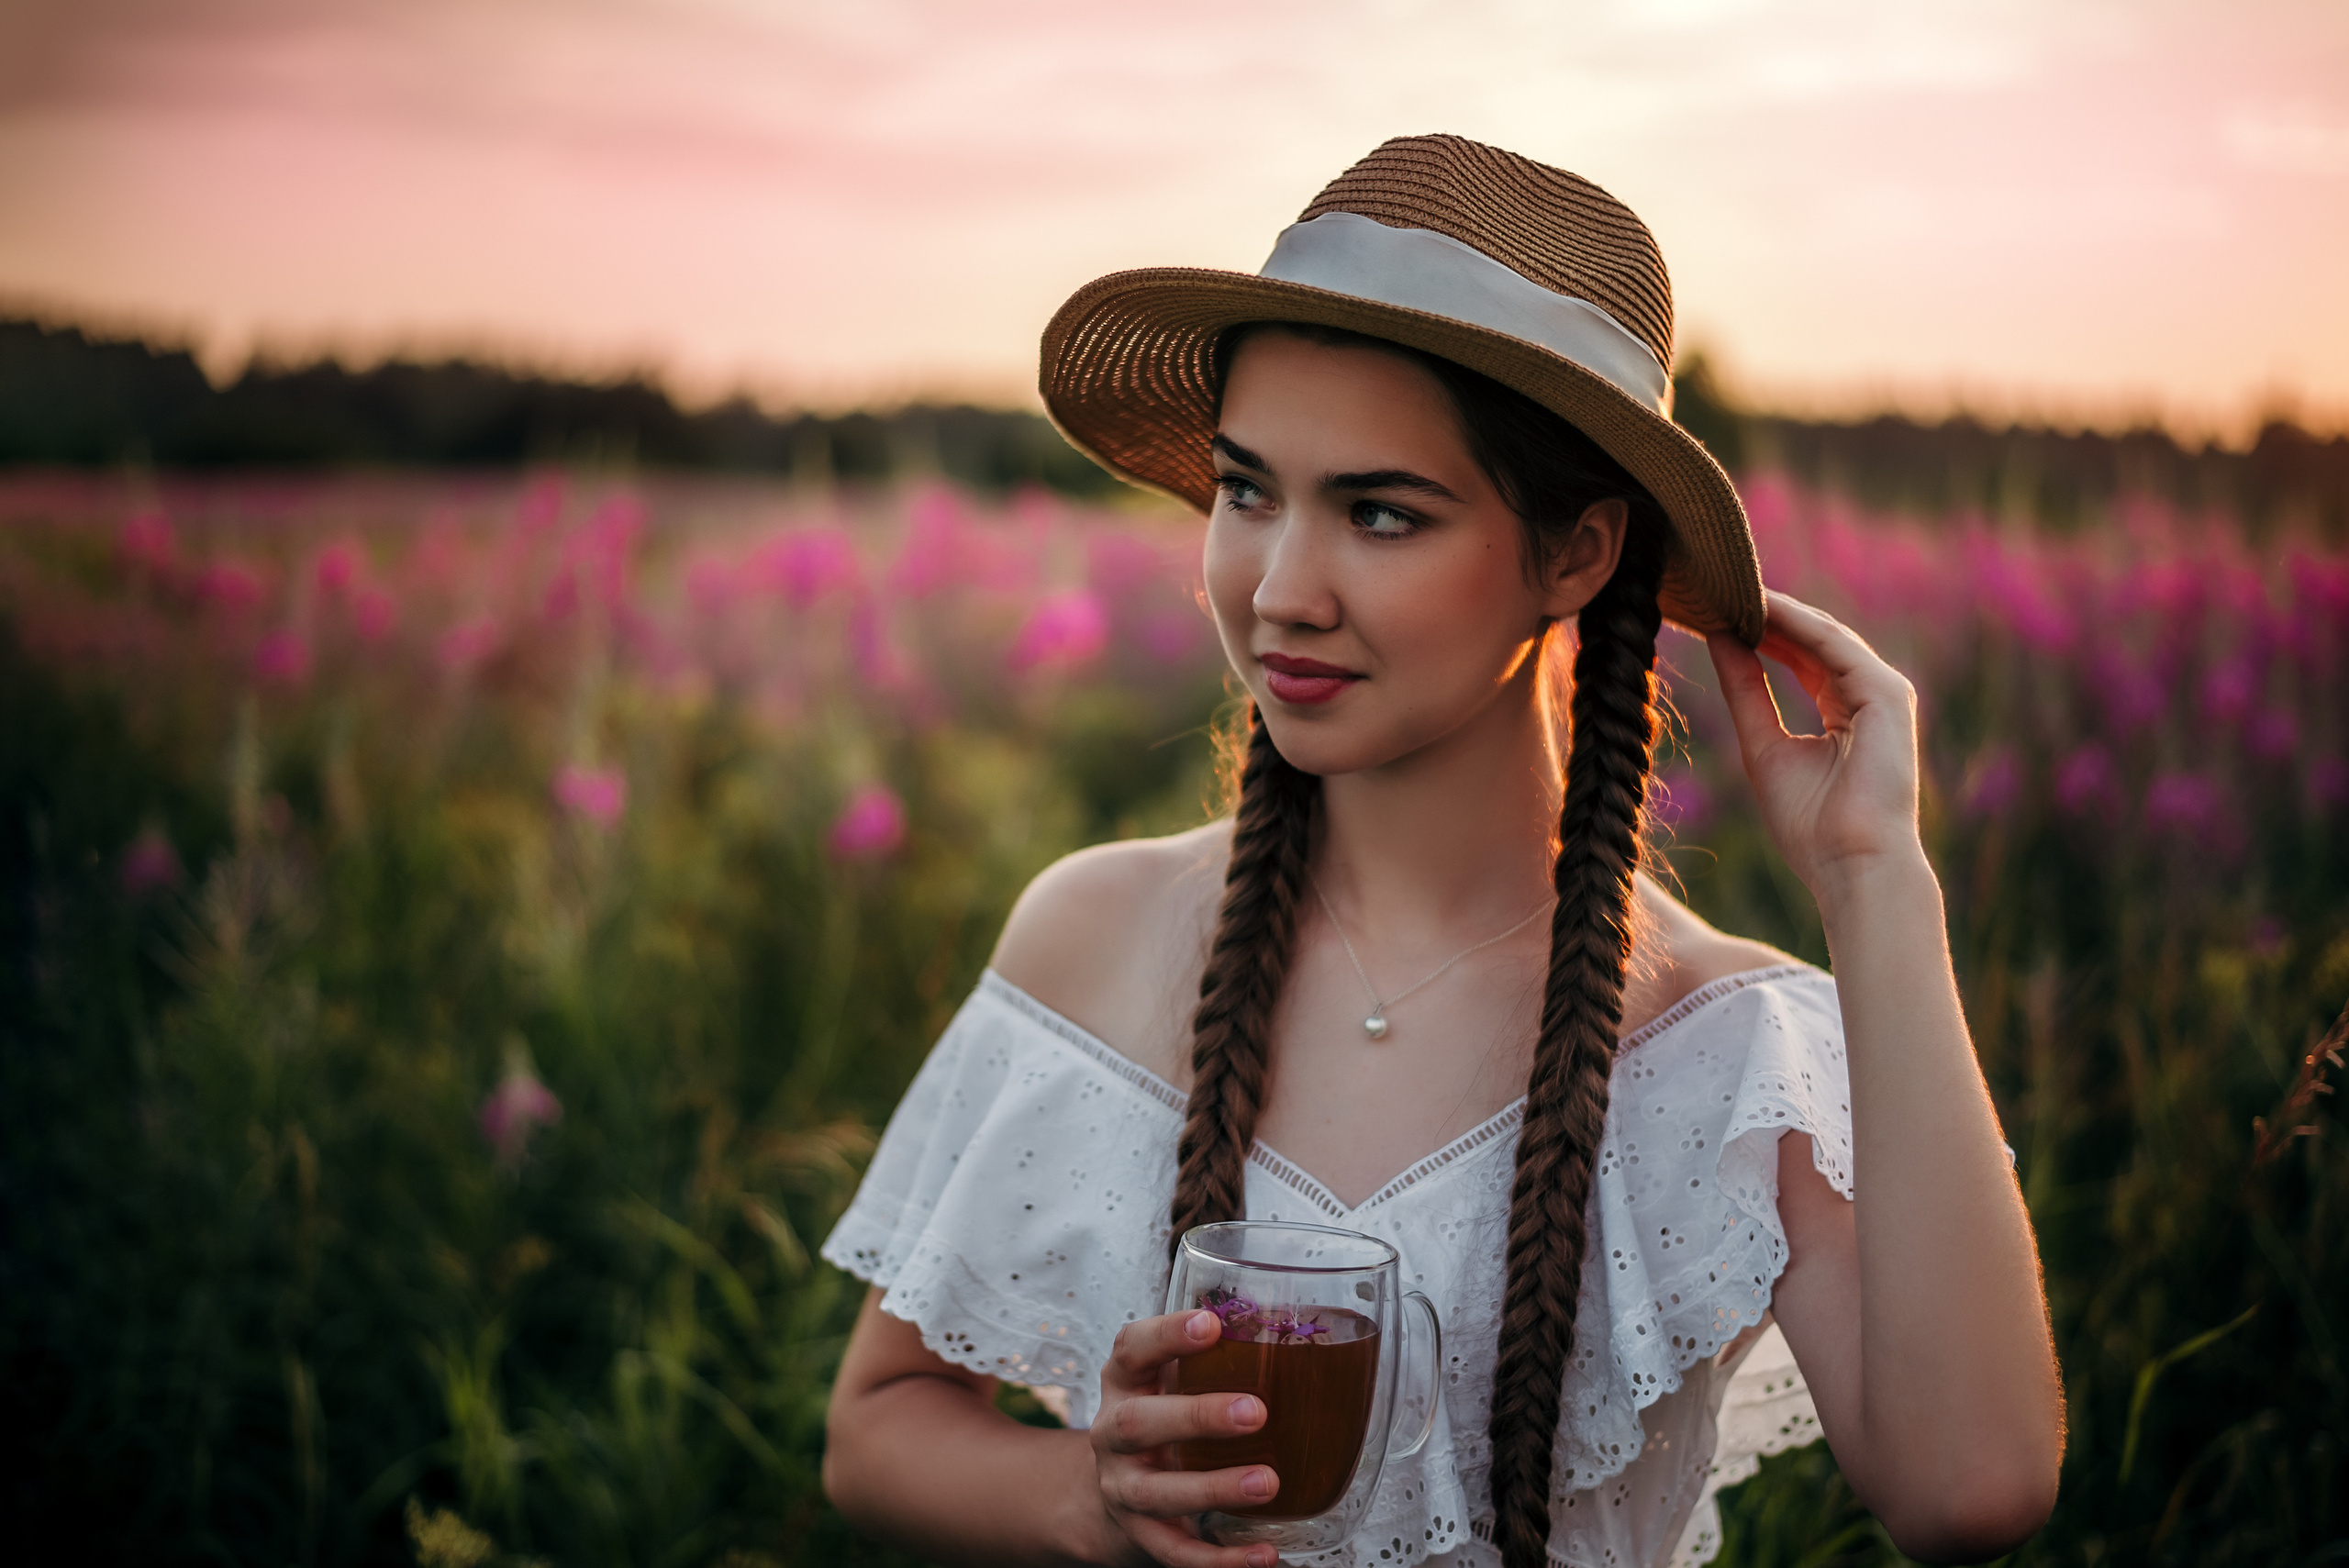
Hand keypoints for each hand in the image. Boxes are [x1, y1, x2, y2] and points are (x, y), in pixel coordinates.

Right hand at [1086, 1309, 1281, 1567]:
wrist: (1116, 1484)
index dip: (1167, 1336)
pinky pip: (1176, 1551)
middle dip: (1196, 1417)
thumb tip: (1298, 1336)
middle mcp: (1113, 1432)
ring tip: (1267, 1483)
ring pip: (1157, 1492)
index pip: (1132, 1349)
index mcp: (1125, 1382)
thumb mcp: (1173, 1379)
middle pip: (1138, 1423)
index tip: (1211, 1324)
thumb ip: (1216, 1359)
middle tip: (1255, 1412)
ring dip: (1213, 1489)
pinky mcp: (1140, 1533)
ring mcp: (1122, 1486)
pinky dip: (1220, 1560)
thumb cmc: (1163, 1414)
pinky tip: (1262, 1556)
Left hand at [1705, 591, 1924, 904]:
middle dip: (1770, 613)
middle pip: (1814, 640)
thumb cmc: (1810, 824)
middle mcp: (1867, 697)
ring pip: (1826, 635)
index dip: (1763, 632)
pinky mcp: (1888, 695)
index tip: (1717, 609)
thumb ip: (1744, 691)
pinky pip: (1837, 646)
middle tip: (1719, 586)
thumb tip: (1718, 639)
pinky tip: (1762, 608)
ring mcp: (1883, 693)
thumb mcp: (1762, 746)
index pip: (1801, 658)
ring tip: (1732, 588)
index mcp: (1843, 714)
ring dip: (1781, 610)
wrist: (1851, 863)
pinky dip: (1800, 624)